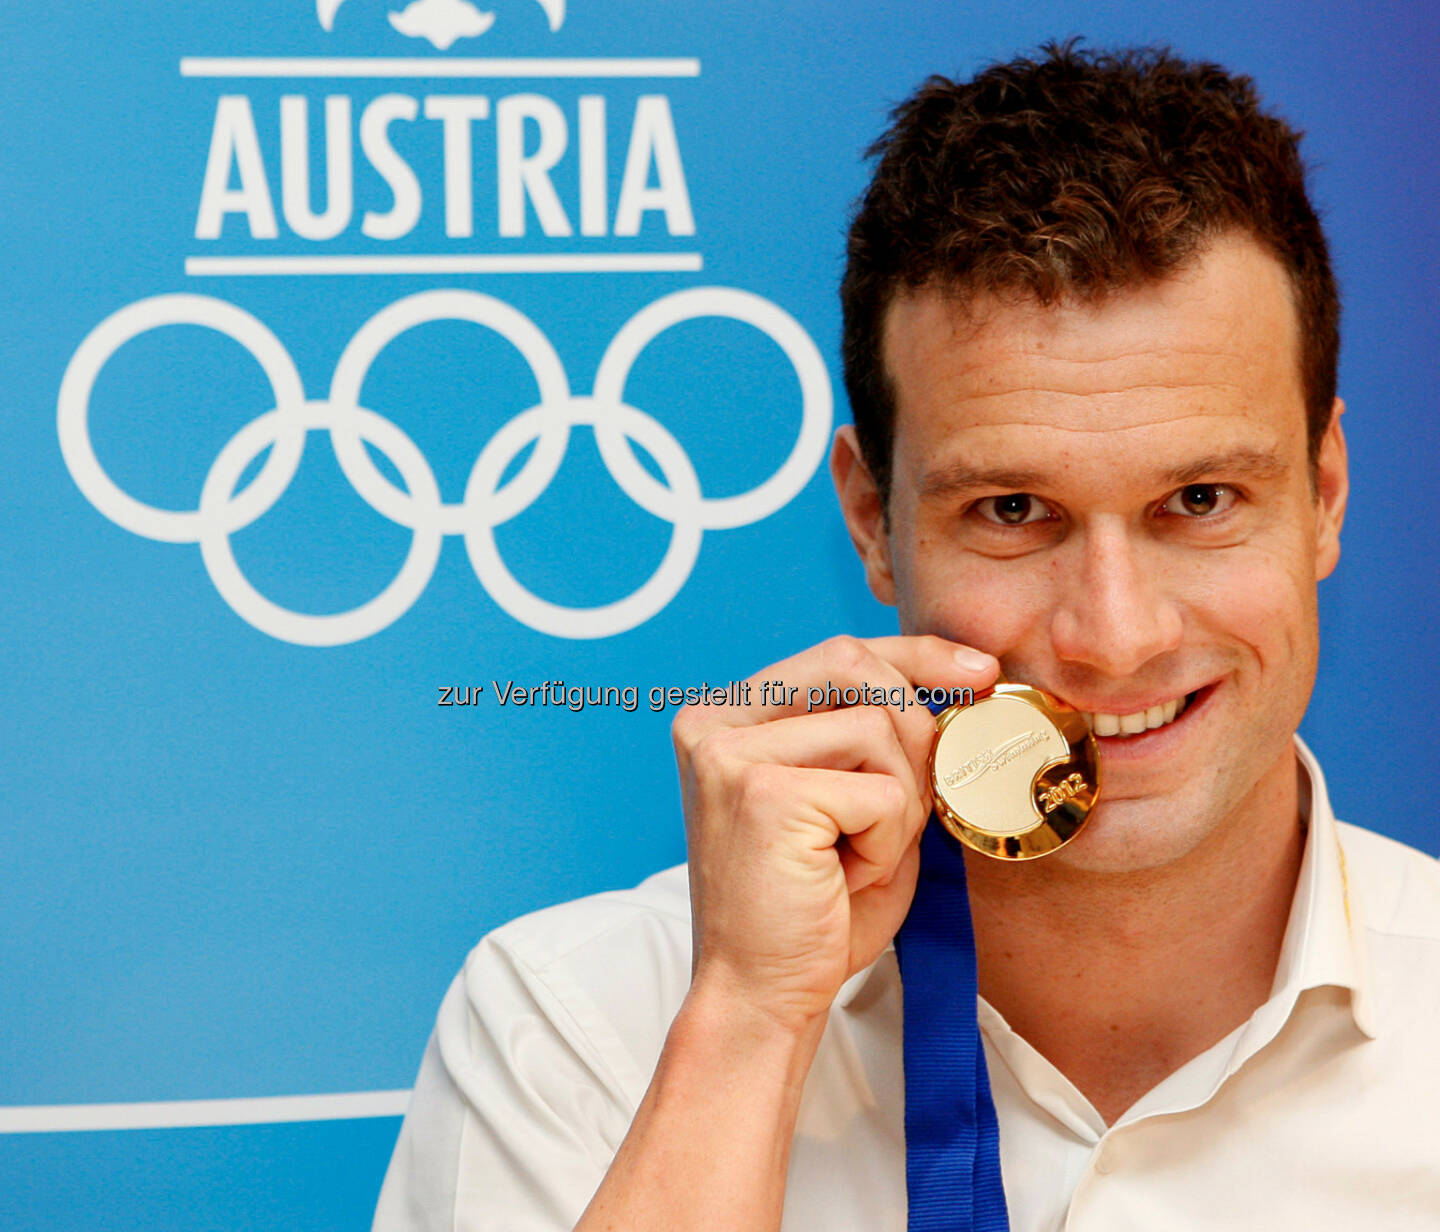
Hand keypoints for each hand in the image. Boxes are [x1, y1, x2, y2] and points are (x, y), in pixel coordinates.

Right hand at [672, 635, 998, 1035]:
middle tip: (907, 808)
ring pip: (878, 730)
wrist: (761, 997)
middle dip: (911, 730)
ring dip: (896, 805)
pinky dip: (888, 845)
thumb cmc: (811, 908)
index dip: (915, 657)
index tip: (979, 671)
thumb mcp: (853, 801)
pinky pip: (884, 793)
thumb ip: (884, 738)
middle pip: (854, 666)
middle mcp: (714, 723)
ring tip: (852, 857)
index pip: (836, 654)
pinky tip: (843, 878)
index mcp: (727, 717)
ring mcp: (731, 755)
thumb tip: (964, 678)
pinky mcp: (762, 794)